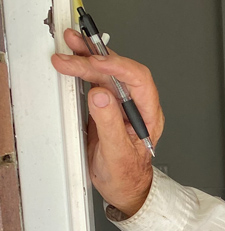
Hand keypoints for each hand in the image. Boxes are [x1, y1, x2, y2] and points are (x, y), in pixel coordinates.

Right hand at [51, 28, 163, 216]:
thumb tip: (100, 95)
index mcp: (148, 115)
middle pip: (119, 73)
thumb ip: (110, 124)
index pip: (139, 80)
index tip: (96, 62)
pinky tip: (74, 58)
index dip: (118, 67)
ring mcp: (122, 104)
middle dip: (95, 60)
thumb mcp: (117, 153)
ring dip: (88, 57)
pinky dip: (84, 69)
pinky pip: (97, 81)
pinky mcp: (107, 105)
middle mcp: (137, 105)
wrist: (124, 187)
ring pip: (107, 73)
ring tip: (71, 43)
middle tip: (70, 54)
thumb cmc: (127, 175)